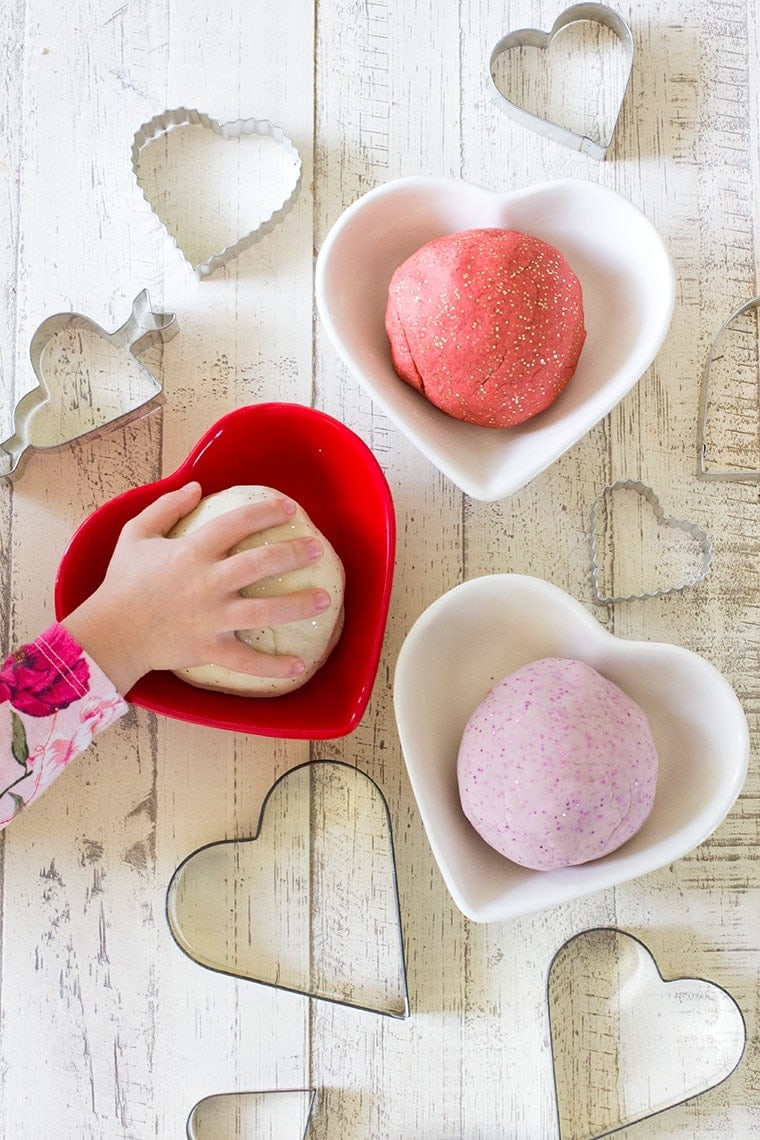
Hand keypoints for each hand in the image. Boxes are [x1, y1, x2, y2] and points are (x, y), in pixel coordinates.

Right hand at [61, 482, 330, 694]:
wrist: (109, 633)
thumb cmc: (123, 583)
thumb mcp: (135, 535)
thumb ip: (166, 508)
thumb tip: (196, 487)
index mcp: (192, 551)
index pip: (237, 523)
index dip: (266, 513)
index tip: (290, 509)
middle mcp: (206, 582)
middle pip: (260, 563)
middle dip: (293, 554)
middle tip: (317, 550)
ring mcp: (210, 618)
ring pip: (263, 611)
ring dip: (297, 605)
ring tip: (324, 600)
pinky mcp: (208, 649)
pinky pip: (246, 660)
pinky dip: (273, 666)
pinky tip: (298, 665)